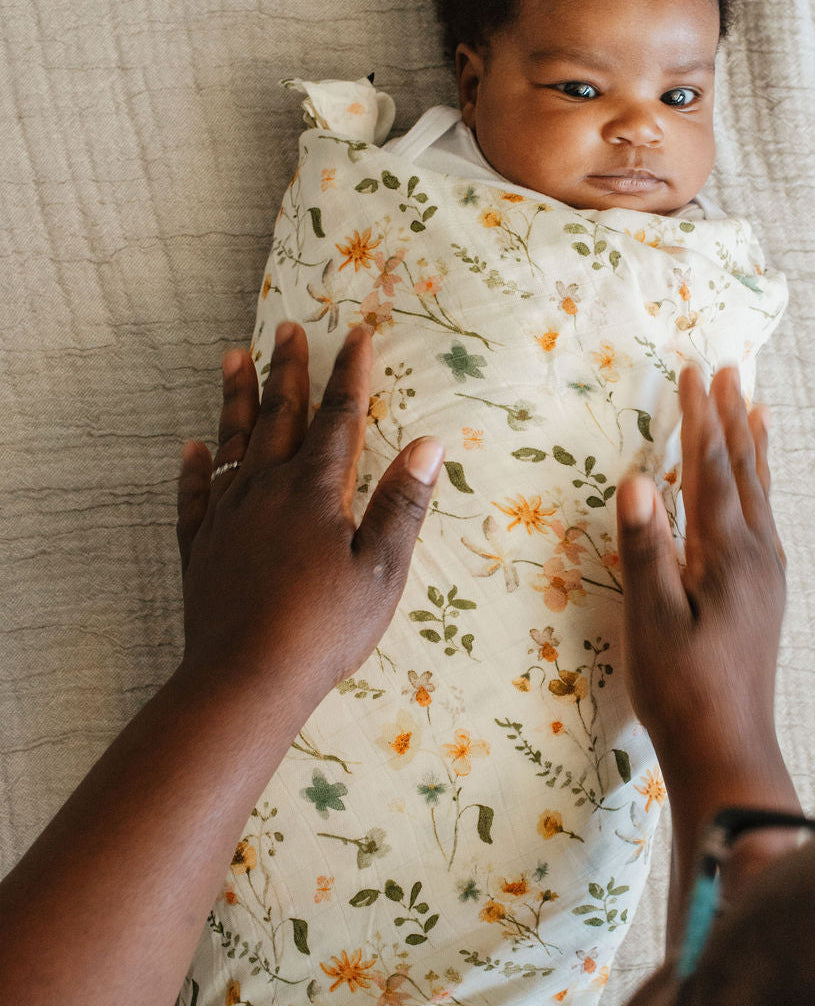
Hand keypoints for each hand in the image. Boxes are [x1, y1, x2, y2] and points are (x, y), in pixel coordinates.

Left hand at [175, 321, 442, 693]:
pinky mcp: (201, 547)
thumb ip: (402, 503)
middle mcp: (266, 489)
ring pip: (232, 442)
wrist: (247, 677)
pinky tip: (194, 447)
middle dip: (288, 370)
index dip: (349, 374)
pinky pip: (196, 494)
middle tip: (286, 328)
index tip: (355, 334)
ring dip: (235, 398)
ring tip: (231, 357)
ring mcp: (227, 516)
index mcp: (314, 490)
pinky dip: (195, 467)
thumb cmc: (326, 626)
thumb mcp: (381, 568)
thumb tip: (429, 444)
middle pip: (279, 416)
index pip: (338, 418)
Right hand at [616, 365, 795, 811]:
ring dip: (754, 447)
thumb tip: (636, 480)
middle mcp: (758, 554)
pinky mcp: (765, 593)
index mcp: (729, 553)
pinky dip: (759, 486)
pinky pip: (764, 519)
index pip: (710, 468)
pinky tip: (757, 491)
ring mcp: (767, 574)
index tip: (693, 372)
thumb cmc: (680, 687)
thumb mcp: (650, 618)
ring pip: (761, 493)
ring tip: (757, 408)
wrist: (727, 747)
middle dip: (732, 418)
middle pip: (745, 471)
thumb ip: (646, 548)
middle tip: (730, 371)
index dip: (700, 418)